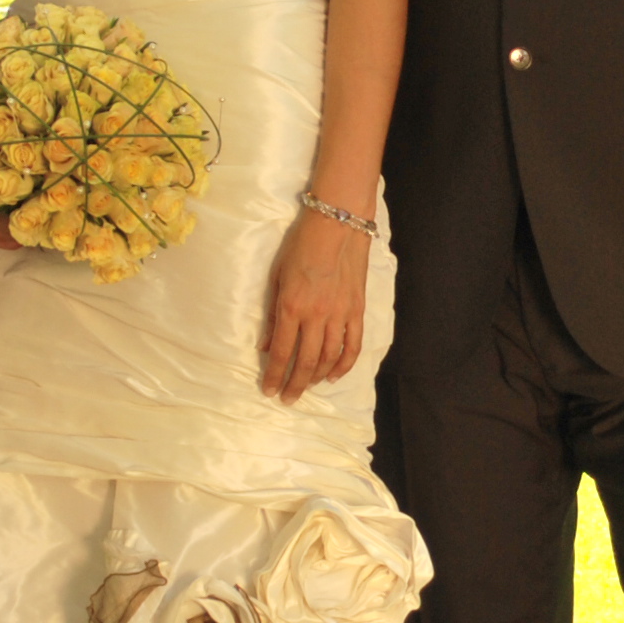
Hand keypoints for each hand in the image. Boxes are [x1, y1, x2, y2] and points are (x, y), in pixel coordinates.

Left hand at [259, 208, 371, 402]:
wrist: (337, 224)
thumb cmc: (301, 245)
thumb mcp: (277, 276)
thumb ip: (272, 314)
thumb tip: (266, 345)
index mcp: (292, 306)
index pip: (282, 352)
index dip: (275, 376)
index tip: (269, 391)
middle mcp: (316, 316)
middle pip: (305, 361)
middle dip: (295, 384)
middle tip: (288, 398)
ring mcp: (339, 315)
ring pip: (328, 358)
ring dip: (316, 377)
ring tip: (306, 386)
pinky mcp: (357, 310)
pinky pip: (352, 346)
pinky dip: (343, 365)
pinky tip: (333, 375)